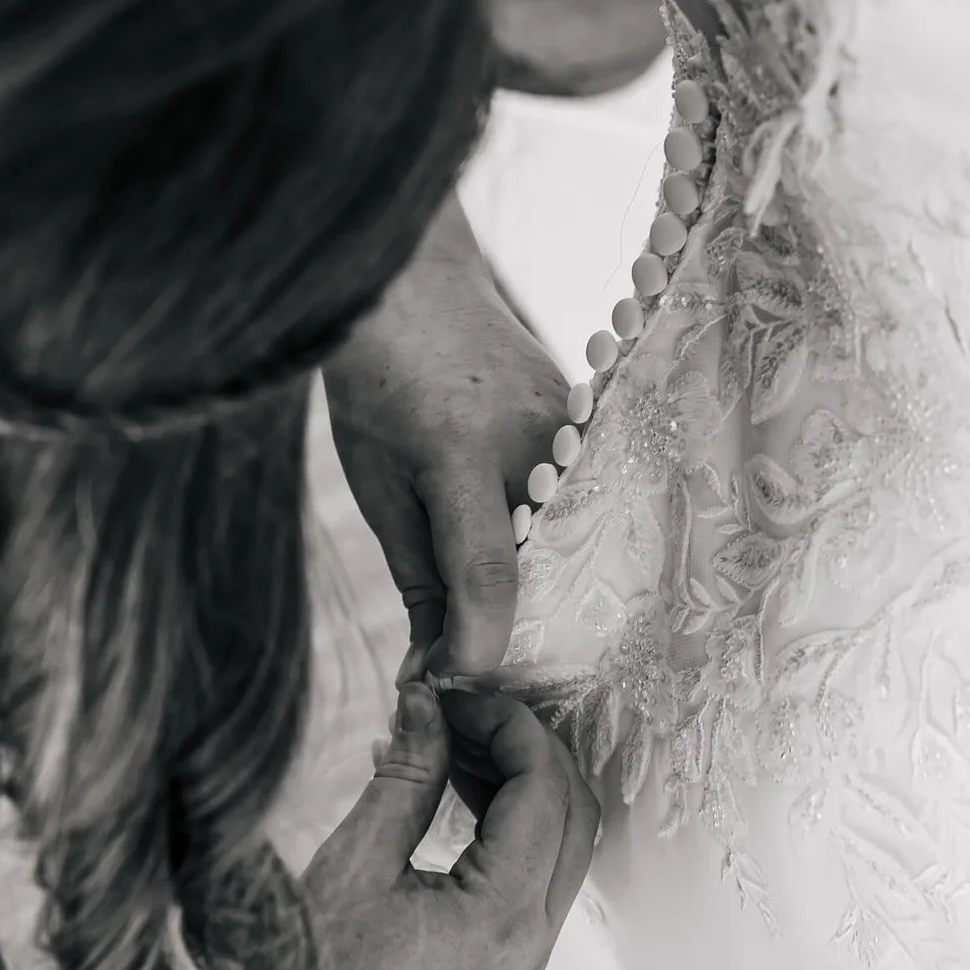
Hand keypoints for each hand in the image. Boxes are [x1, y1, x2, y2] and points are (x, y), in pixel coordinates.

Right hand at [302, 681, 598, 969]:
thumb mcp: (354, 865)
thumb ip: (407, 776)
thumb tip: (429, 704)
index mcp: (504, 914)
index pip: (546, 789)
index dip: (511, 726)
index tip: (459, 697)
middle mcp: (532, 940)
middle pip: (573, 813)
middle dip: (528, 748)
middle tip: (460, 713)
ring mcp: (525, 958)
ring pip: (562, 845)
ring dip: (524, 784)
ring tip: (451, 745)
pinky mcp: (505, 965)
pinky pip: (536, 877)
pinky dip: (511, 824)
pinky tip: (453, 793)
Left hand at [324, 200, 568, 678]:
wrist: (416, 287)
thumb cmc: (379, 387)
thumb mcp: (378, 487)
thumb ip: (418, 581)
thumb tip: (433, 670)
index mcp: (461, 452)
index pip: (485, 573)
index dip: (475, 643)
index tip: (454, 682)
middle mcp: (534, 441)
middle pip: (544, 570)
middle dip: (515, 631)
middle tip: (482, 668)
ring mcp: (574, 430)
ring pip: (570, 543)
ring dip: (541, 590)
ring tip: (511, 623)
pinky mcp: (591, 427)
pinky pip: (582, 507)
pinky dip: (555, 544)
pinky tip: (537, 564)